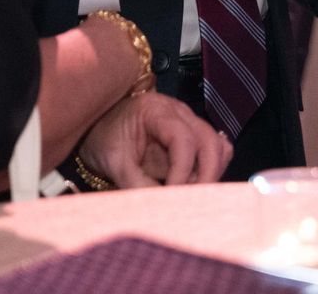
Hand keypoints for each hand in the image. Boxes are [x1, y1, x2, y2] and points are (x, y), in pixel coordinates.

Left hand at [80, 91, 231, 186]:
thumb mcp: (114, 163)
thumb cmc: (104, 139)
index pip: (183, 139)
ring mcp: (190, 122)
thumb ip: (139, 185)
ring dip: (211, 173)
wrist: (99, 128)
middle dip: (205, 174)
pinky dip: (211, 170)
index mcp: (156, 111)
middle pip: (209, 141)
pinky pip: (216, 152)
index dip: (182, 170)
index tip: (173, 194)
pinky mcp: (194, 136)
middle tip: (191, 201)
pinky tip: (194, 186)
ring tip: (192, 195)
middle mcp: (179, 112)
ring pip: (218, 146)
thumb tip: (164, 207)